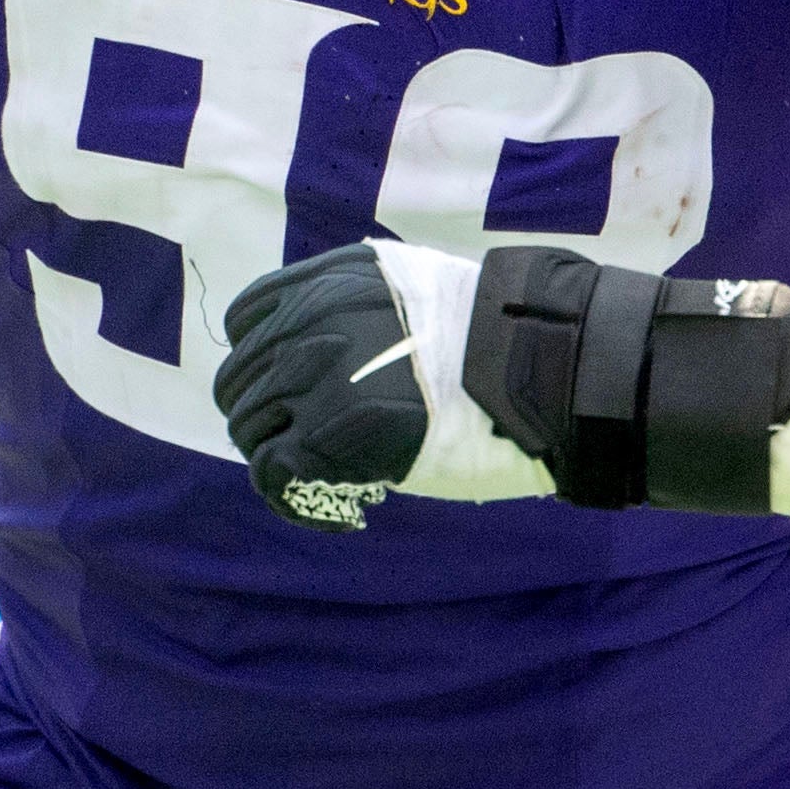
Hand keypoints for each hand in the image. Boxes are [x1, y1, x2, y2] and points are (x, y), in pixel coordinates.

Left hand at [217, 241, 789, 524]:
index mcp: (334, 279)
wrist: (548, 372)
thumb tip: (333, 343)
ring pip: (249, 428)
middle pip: (241, 380)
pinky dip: (294, 499)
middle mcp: (314, 321)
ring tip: (333, 482)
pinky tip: (342, 509)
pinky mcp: (330, 435)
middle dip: (268, 419)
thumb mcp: (424, 291)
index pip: (247, 318)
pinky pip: (273, 475)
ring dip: (280, 459)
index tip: (295, 394)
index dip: (261, 361)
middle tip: (316, 452)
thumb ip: (367, 308)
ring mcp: (318, 376)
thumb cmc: (503, 342)